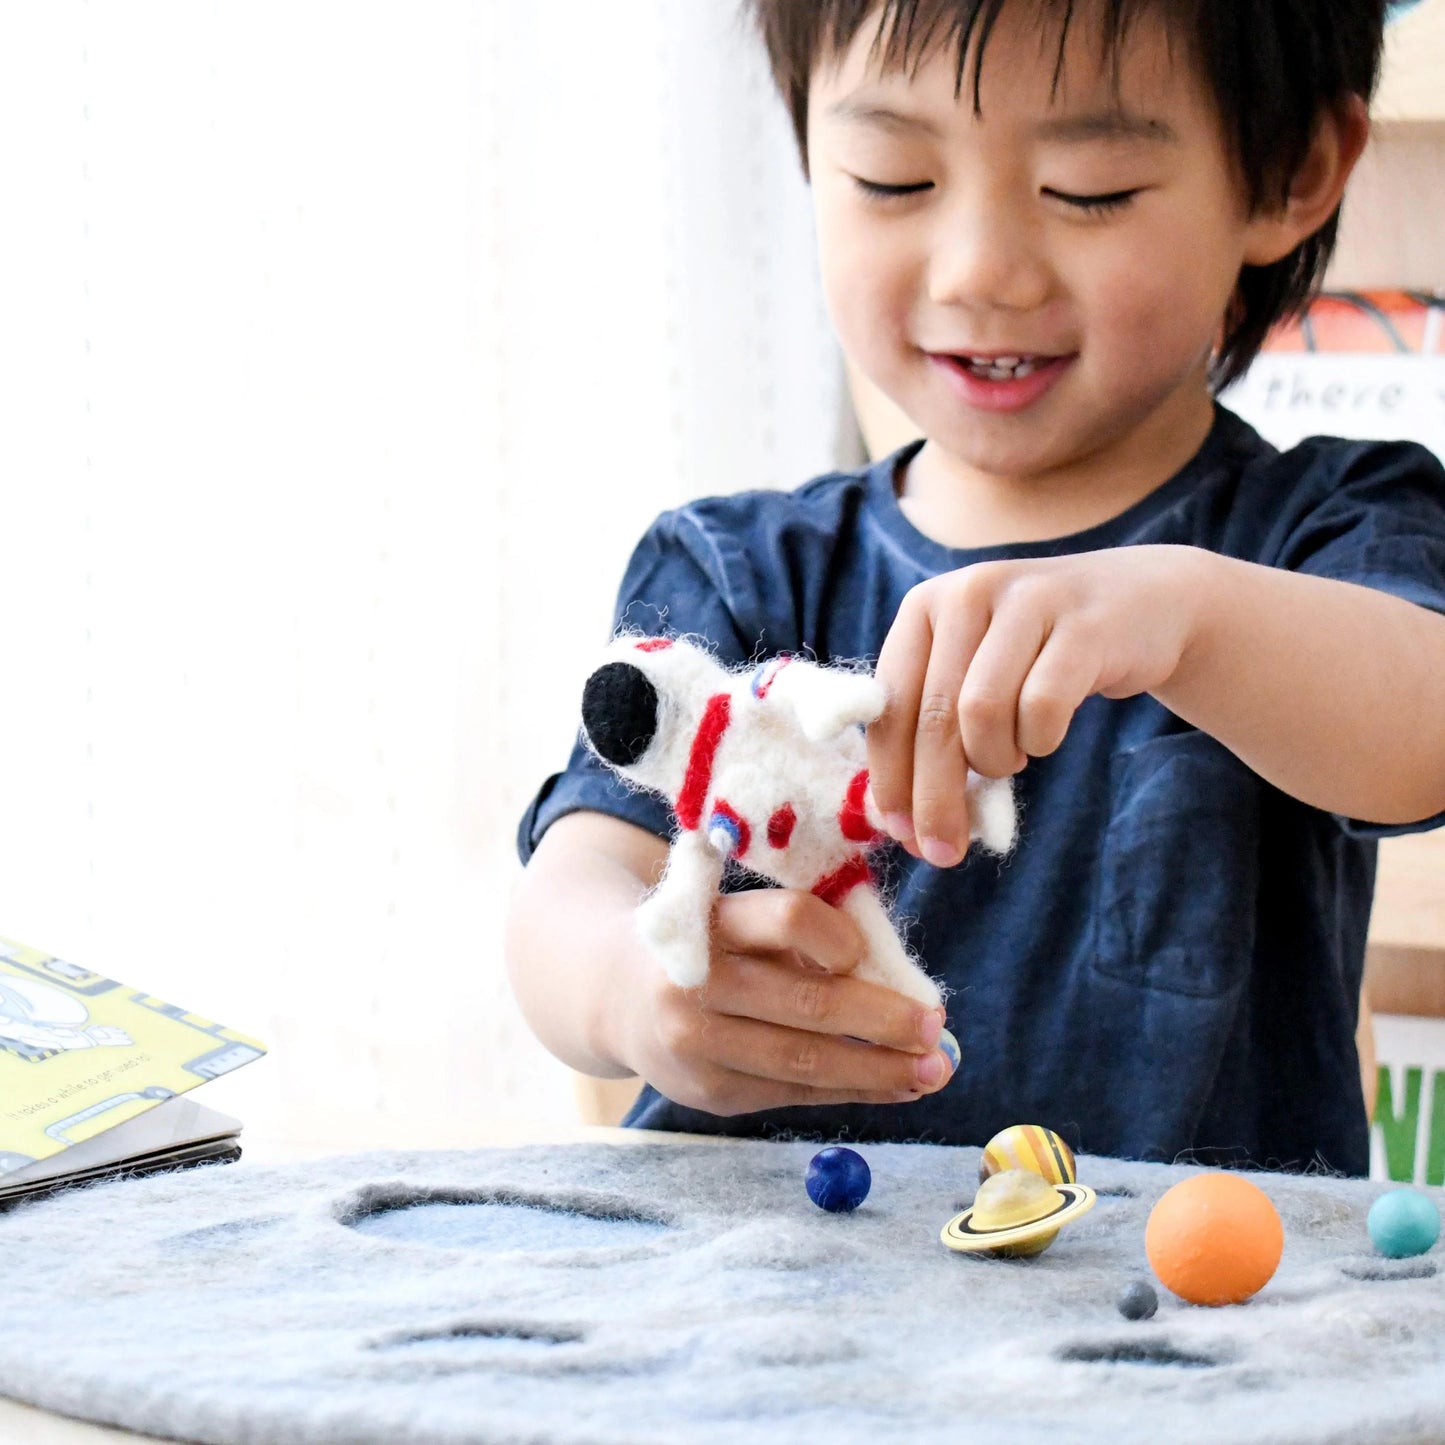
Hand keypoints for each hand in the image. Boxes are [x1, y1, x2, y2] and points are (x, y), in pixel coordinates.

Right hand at [612, 886, 955, 1116]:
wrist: (612, 992)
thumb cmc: (707, 944)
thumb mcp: (736, 917)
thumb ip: (802, 937)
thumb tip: (901, 983)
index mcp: (709, 919)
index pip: (789, 918)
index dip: (839, 936)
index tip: (868, 952)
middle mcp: (694, 982)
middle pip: (806, 1002)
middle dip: (883, 1019)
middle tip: (936, 1027)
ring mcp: (695, 1045)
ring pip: (804, 1061)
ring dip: (878, 1070)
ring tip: (931, 1071)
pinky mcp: (706, 1092)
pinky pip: (792, 1093)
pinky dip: (849, 1091)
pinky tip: (891, 1087)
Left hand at [868, 544, 1207, 863]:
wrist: (1139, 604)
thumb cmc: (1038, 657)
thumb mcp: (974, 679)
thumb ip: (932, 736)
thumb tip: (898, 825)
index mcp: (923, 607)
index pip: (889, 706)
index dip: (890, 777)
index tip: (900, 833)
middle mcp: (966, 593)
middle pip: (933, 718)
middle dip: (935, 796)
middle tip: (945, 851)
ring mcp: (1025, 602)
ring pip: (981, 713)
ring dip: (994, 760)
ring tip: (1009, 758)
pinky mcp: (1082, 625)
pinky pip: (1043, 707)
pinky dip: (1040, 740)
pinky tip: (1043, 737)